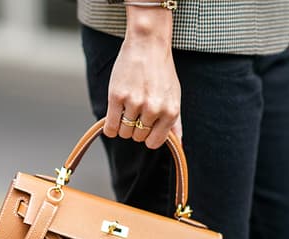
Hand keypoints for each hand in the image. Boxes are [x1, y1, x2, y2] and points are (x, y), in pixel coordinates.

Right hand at [103, 8, 181, 148]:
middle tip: (135, 112)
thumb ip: (175, 123)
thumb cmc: (162, 71)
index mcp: (170, 112)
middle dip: (135, 129)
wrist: (148, 45)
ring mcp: (134, 103)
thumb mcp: (175, 97)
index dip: (147, 137)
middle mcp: (153, 109)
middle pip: (137, 137)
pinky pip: (110, 126)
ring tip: (125, 110)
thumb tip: (178, 143)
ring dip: (122, 125)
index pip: (153, 142)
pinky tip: (112, 121)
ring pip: (124, 132)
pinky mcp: (117, 96)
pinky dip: (109, 127)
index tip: (144, 127)